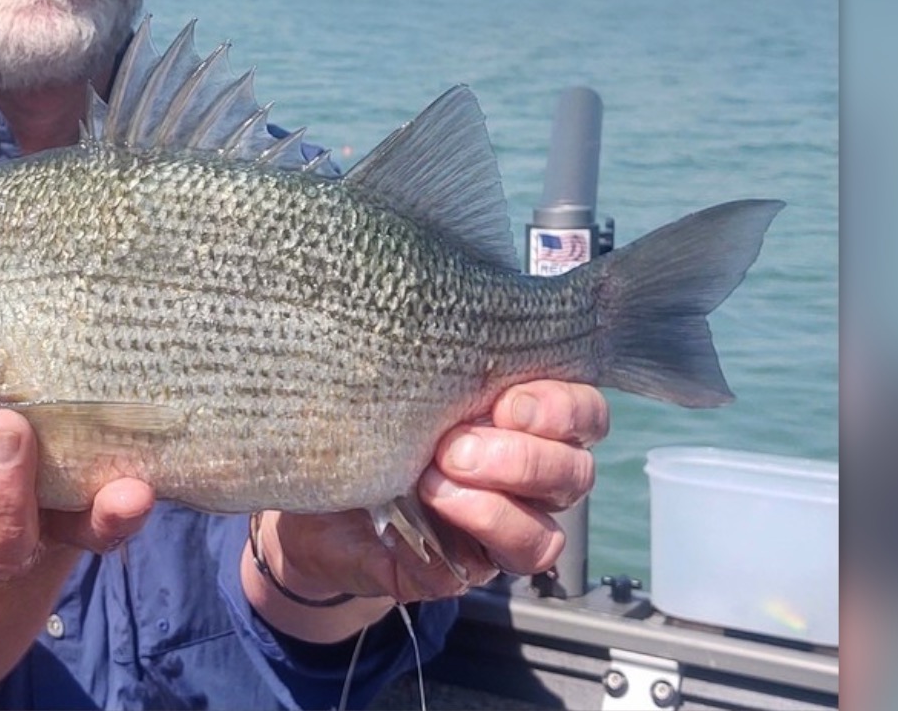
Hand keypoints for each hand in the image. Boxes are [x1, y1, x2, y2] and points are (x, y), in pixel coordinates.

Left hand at [267, 380, 609, 602]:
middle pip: (575, 475)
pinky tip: (406, 517)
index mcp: (527, 423)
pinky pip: (474, 572)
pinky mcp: (453, 573)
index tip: (505, 401)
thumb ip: (444, 359)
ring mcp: (495, 534)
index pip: (586, 415)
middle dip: (521, 459)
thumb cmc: (366, 417)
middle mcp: (526, 482)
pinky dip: (443, 545)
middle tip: (453, 445)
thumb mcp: (405, 375)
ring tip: (430, 482)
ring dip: (491, 509)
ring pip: (544, 538)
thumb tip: (457, 324)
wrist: (311, 491)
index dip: (562, 410)